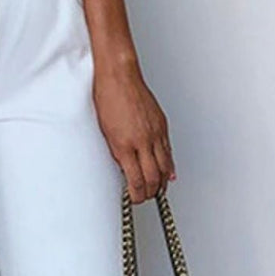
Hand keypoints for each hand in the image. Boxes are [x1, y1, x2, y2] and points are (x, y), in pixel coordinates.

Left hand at [93, 62, 175, 202]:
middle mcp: (142, 141)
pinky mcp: (162, 125)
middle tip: (146, 198)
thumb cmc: (107, 99)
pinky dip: (169, 165)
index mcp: (124, 145)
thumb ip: (116, 152)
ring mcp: (155, 133)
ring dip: (162, 182)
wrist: (119, 77)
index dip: (136, 195)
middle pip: (153, 177)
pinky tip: (169, 172)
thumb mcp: (105, 132)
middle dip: (150, 192)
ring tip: (158, 190)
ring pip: (165, 167)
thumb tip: (125, 169)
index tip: (133, 198)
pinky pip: (168, 151)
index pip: (136, 181)